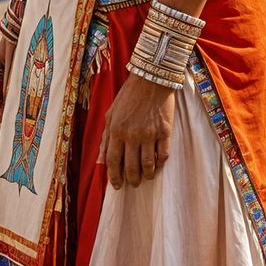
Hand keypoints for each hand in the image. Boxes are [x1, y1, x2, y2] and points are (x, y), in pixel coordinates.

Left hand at [99, 74, 175, 189]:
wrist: (151, 80)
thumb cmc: (128, 96)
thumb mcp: (111, 114)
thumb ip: (105, 138)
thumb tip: (100, 160)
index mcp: (116, 130)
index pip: (113, 161)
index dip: (114, 177)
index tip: (117, 186)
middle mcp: (132, 135)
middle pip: (131, 166)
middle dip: (132, 179)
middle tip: (133, 184)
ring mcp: (150, 134)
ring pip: (148, 165)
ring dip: (146, 175)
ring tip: (145, 177)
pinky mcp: (165, 132)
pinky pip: (163, 155)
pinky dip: (160, 164)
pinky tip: (157, 165)